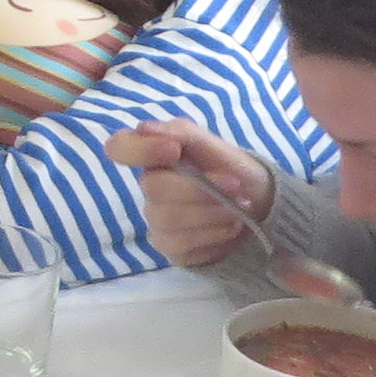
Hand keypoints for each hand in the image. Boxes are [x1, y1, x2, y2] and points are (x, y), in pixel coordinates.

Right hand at [101, 123, 274, 268]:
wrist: (256, 202)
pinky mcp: (171, 248)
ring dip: (213, 213)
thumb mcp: (214, 144)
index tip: (174, 150)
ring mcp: (157, 221)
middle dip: (201, 188)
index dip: (140, 150)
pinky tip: (231, 226)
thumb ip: (182, 133)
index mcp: (154, 155)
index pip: (119, 147)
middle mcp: (149, 189)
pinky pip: (182, 245)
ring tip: (239, 207)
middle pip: (155, 189)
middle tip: (236, 185)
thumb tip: (145, 128)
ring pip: (170, 220)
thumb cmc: (228, 168)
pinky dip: (215, 235)